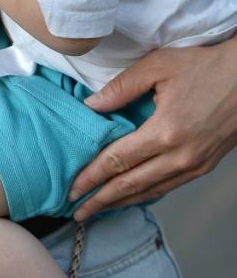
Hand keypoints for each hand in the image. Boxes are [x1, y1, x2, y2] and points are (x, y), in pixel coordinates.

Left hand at [68, 39, 236, 218]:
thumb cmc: (205, 67)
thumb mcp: (158, 66)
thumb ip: (121, 87)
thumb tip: (90, 106)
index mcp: (165, 131)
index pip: (118, 161)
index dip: (92, 177)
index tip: (71, 190)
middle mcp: (180, 156)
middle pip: (131, 185)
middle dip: (101, 200)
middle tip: (76, 211)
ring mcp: (195, 165)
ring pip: (150, 191)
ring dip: (122, 202)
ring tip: (98, 208)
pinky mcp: (205, 166)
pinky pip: (169, 186)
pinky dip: (146, 194)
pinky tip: (131, 196)